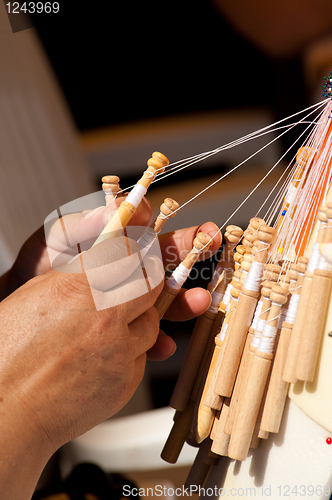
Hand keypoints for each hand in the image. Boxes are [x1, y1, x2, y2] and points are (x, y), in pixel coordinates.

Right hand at [0, 236, 163, 498]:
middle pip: (151, 285)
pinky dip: (129, 353)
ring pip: (152, 324)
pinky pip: (141, 357)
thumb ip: (75, 274)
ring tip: (106, 329)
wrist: (6, 412)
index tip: (133, 255)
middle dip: (144, 284)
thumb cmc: (8, 356)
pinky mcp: (126, 383)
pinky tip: (102, 357)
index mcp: (79, 289)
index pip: (130, 254)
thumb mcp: (34, 295)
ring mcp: (119, 353)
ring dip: (137, 321)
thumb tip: (101, 259)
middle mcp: (106, 318)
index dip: (134, 253)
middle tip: (130, 288)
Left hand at [3, 195, 220, 362]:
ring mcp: (130, 302)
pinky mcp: (125, 331)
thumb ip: (88, 220)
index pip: (154, 231)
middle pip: (170, 263)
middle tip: (211, 246)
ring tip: (197, 302)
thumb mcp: (58, 238)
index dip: (175, 226)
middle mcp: (129, 271)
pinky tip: (162, 344)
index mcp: (118, 244)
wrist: (20, 310)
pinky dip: (159, 342)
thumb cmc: (37, 269)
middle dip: (193, 254)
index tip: (194, 228)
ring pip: (167, 300)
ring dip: (185, 301)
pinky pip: (149, 337)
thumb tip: (124, 207)